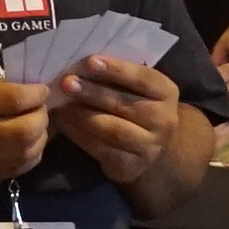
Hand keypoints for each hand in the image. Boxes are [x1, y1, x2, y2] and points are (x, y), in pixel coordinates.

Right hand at [0, 71, 53, 184]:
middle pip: (23, 132)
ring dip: (39, 139)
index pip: (13, 100)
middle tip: (41, 108)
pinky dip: (29, 157)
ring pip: (23, 154)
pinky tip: (28, 145)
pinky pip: (14, 170)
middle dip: (41, 118)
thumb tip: (27, 91)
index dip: (35, 94)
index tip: (41, 89)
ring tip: (36, 125)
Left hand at [51, 54, 182, 188]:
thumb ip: (117, 76)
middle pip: (125, 105)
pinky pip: (101, 149)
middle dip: (93, 92)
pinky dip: (78, 134)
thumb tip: (80, 63)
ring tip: (61, 104)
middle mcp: (164, 120)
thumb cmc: (137, 106)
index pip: (143, 78)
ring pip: (112, 129)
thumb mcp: (137, 88)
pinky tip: (63, 123)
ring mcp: (149, 147)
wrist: (153, 147)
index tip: (90, 61)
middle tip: (66, 83)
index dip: (117, 69)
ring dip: (82, 115)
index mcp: (167, 93)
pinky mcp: (130, 167)